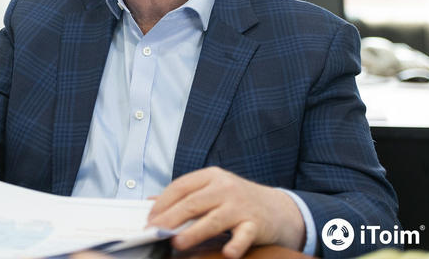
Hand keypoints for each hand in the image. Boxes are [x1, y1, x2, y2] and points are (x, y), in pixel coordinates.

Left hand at [147, 167, 304, 258]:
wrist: (278, 209)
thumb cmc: (238, 200)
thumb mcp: (211, 190)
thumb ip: (184, 195)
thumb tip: (151, 202)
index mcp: (211, 176)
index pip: (180, 187)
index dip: (162, 203)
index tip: (149, 219)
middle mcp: (225, 188)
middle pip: (192, 203)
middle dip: (171, 218)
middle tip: (155, 231)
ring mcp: (241, 206)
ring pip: (213, 220)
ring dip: (193, 232)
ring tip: (177, 242)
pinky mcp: (255, 224)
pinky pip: (244, 235)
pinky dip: (236, 244)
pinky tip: (228, 253)